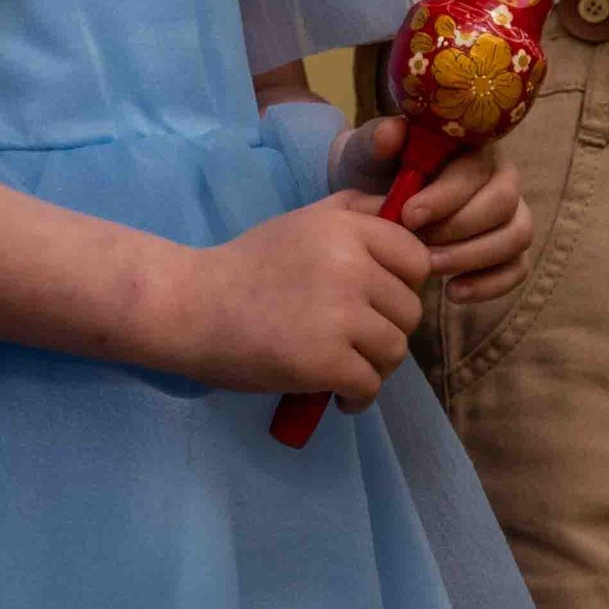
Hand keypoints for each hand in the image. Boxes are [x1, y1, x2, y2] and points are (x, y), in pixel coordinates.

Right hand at [161, 196, 429, 407]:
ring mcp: (340, 314)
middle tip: (351, 341)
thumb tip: (407, 213)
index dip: (403, 285)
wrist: (191, 308)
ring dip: (374, 367)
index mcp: (346, 229)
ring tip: (342, 367)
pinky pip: (369, 385)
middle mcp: (350, 265)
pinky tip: (335, 394)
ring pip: (395, 351)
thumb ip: (354, 211)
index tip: (373, 302)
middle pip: (410, 311)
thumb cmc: (246, 266)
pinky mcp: (326, 360)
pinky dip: (356, 397)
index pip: (416, 260)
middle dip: (386, 331)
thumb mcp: (302, 221)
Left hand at [332, 118, 533, 302]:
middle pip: (504, 203)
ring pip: (517, 235)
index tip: (408, 216)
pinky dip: (489, 285)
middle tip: (418, 248)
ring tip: (430, 269)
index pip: (473, 169)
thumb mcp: (364, 154)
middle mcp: (500, 177)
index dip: (445, 195)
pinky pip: (517, 269)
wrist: (373, 204)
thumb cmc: (374, 172)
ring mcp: (510, 214)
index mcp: (470, 146)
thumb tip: (392, 133)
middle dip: (459, 229)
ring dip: (474, 257)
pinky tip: (452, 292)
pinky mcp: (509, 250)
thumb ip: (373, 141)